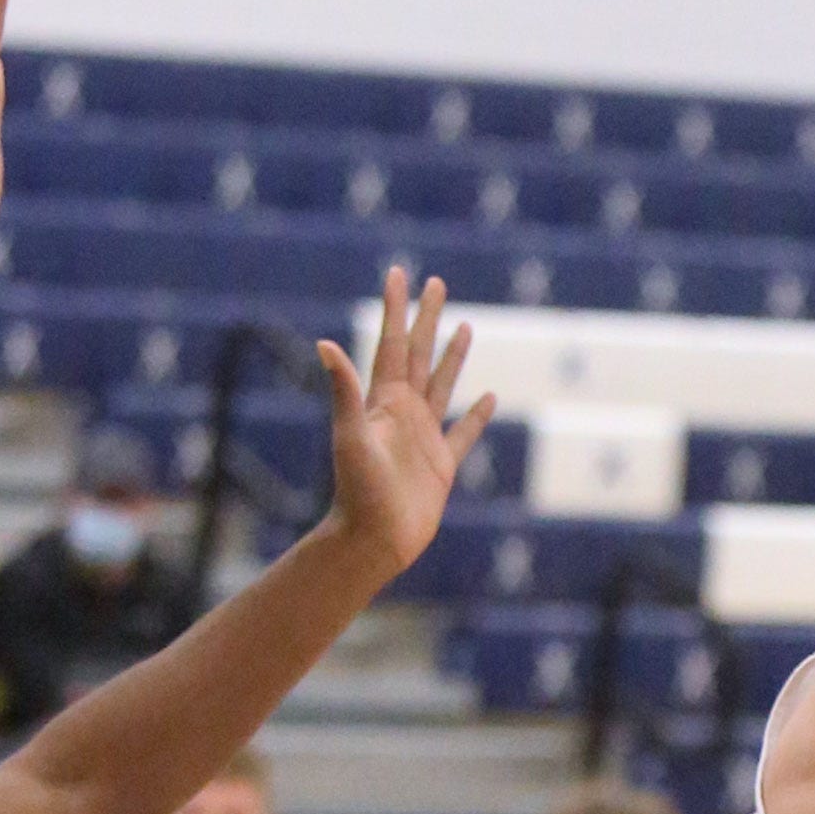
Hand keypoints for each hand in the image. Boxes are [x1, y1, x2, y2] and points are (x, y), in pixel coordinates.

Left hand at [319, 267, 494, 581]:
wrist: (373, 540)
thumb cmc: (357, 492)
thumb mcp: (350, 436)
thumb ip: (343, 390)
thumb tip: (324, 343)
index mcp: (383, 401)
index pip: (392, 343)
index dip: (396, 308)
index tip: (399, 273)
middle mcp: (403, 412)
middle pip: (419, 354)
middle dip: (426, 318)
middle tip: (436, 283)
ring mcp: (423, 437)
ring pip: (442, 385)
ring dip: (452, 356)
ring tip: (464, 326)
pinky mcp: (442, 466)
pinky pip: (463, 433)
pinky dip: (477, 416)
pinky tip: (489, 398)